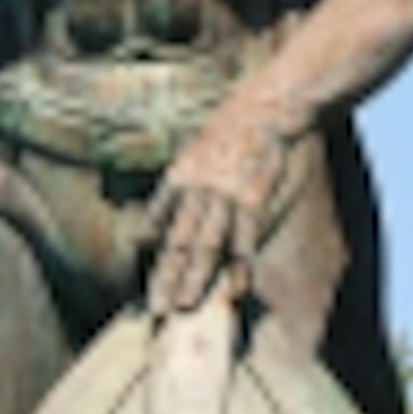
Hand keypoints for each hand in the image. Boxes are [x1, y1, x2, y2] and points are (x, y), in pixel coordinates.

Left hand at [145, 106, 293, 316]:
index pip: (158, 217)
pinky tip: (234, 291)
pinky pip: (244, 240)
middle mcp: (197, 188)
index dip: (148, 245)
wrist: (273, 102)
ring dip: (194, 278)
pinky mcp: (253, 199)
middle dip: (165, 277)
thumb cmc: (241, 123)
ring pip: (205, 245)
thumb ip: (185, 177)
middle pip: (177, 241)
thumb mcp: (200, 143)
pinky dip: (239, 267)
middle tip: (155, 310)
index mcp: (182, 174)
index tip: (139, 274)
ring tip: (183, 307)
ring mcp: (225, 195)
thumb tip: (170, 199)